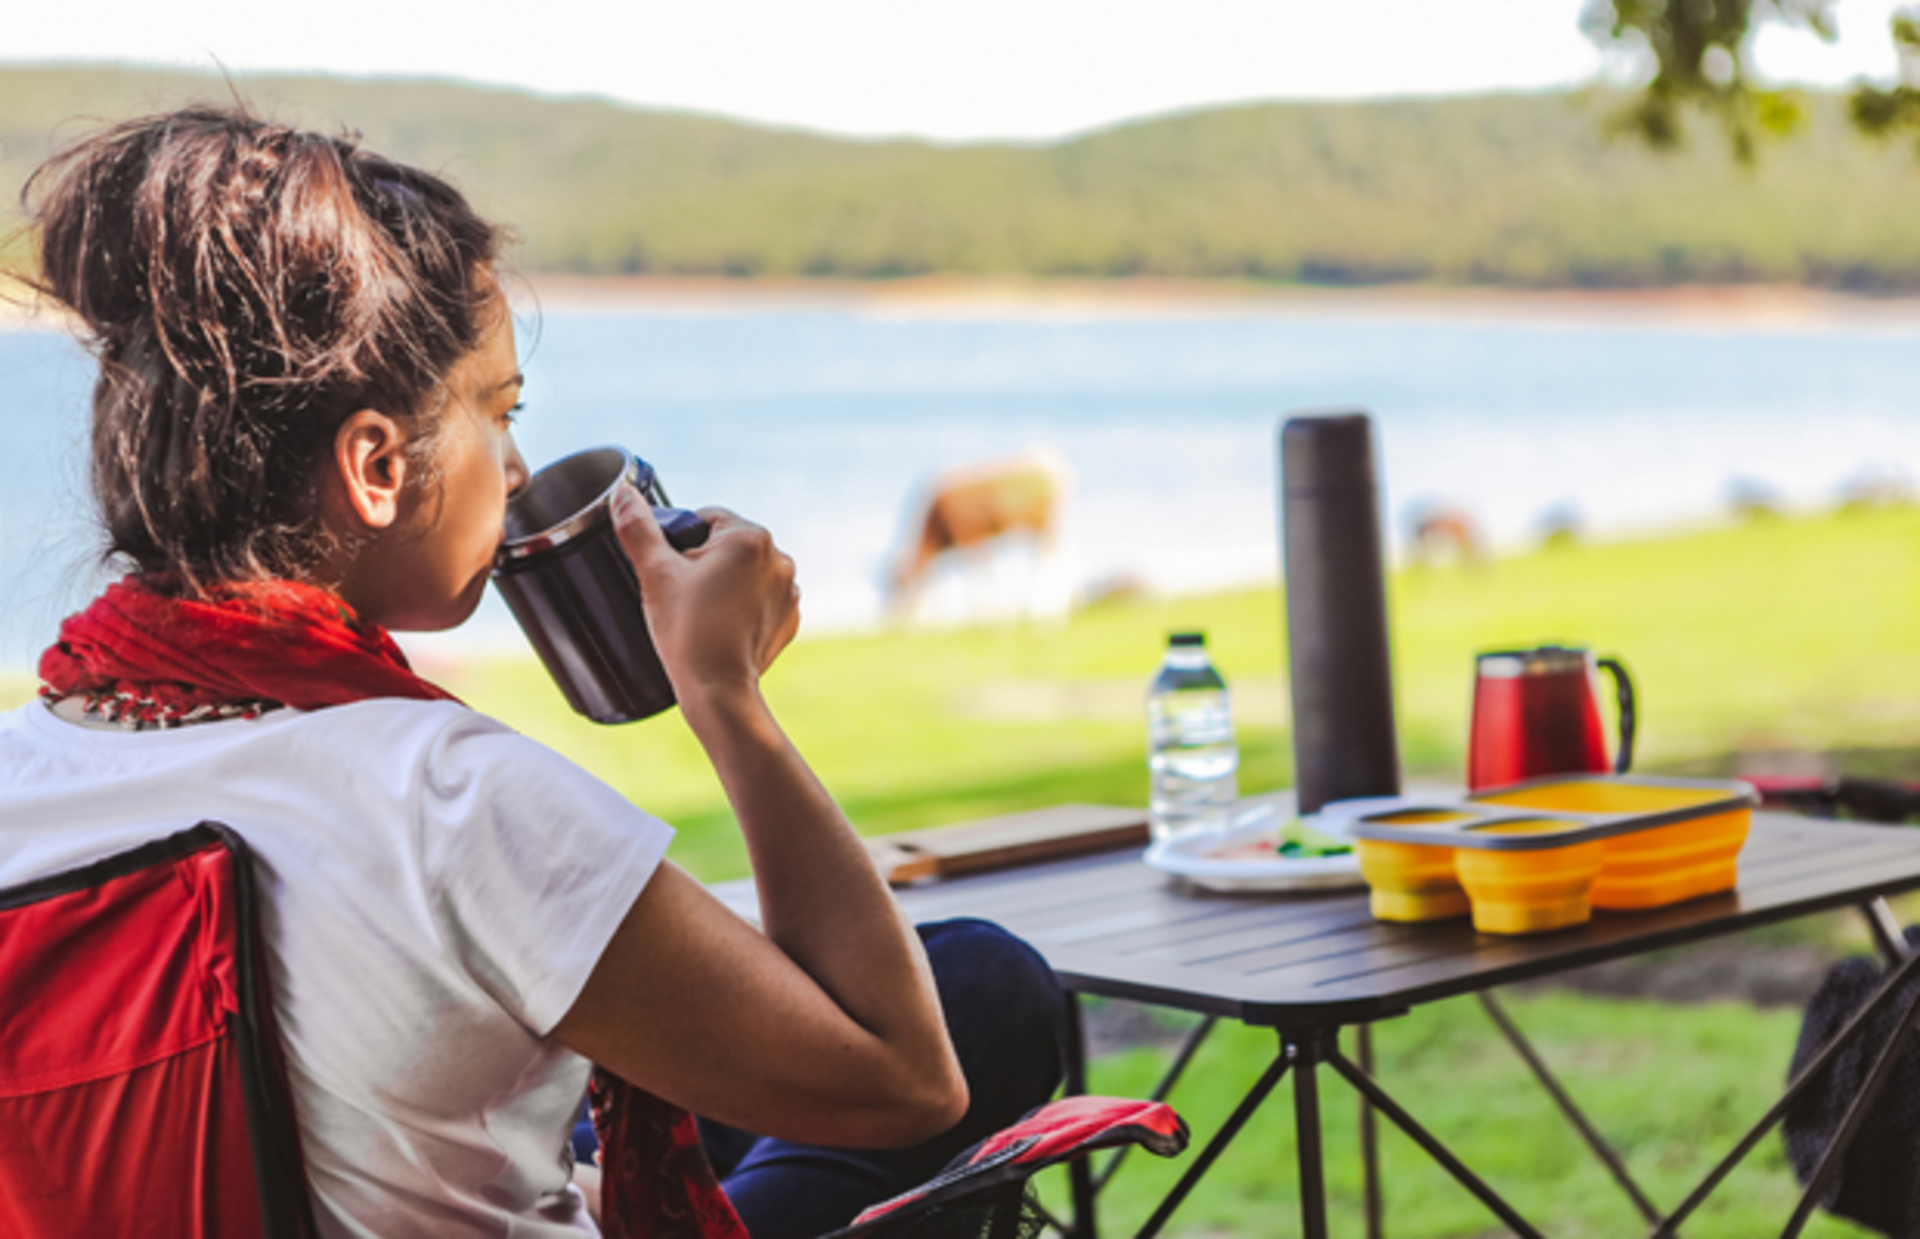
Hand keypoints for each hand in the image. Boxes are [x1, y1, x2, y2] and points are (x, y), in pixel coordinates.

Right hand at [611, 485, 799, 699]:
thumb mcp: (654, 574)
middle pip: (726, 545)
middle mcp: (779, 558)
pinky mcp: (789, 618)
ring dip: (725, 583)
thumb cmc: (688, 631)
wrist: (718, 690)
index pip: (705, 518)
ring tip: (702, 613)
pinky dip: (743, 608)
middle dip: (703, 563)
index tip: (671, 570)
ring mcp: (789, 591)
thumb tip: (622, 494)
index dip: (680, 541)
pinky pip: (761, 600)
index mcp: (749, 536)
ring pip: (744, 572)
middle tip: (682, 594)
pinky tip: (723, 626)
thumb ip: (637, 529)